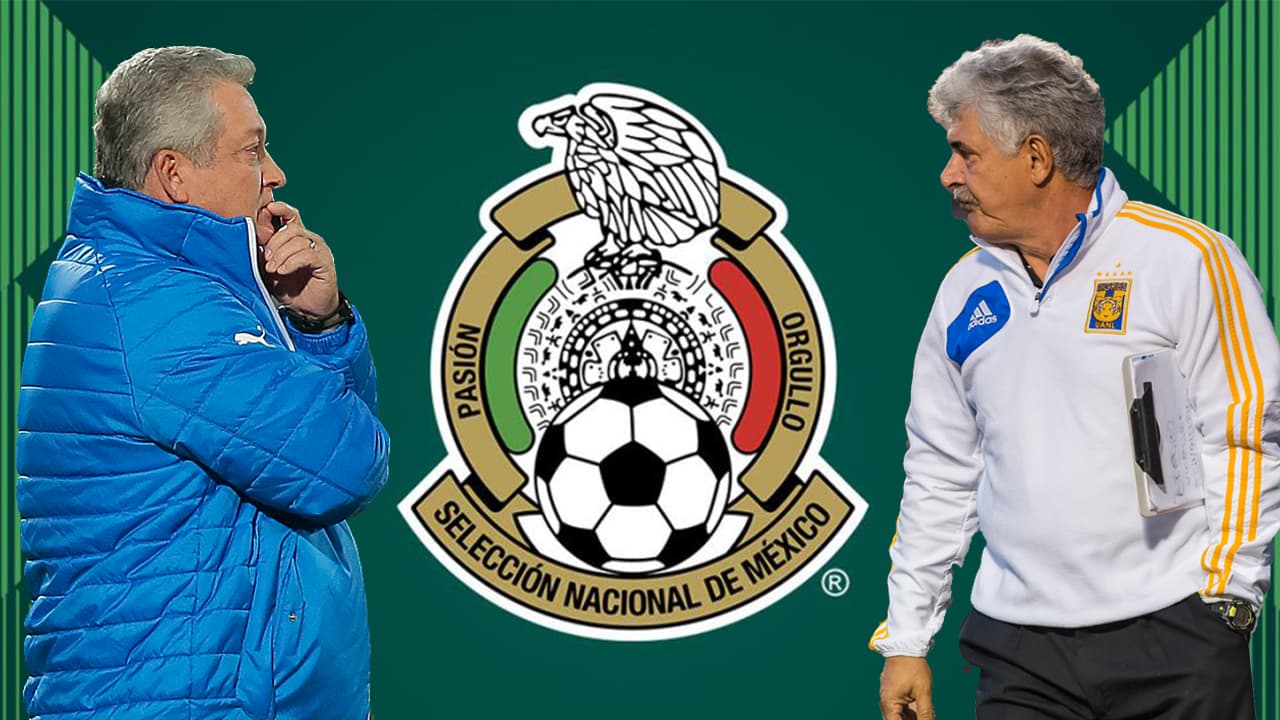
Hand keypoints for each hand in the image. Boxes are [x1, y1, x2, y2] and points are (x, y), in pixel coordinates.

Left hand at [259, 201, 339, 317]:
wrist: (308, 311)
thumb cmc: (289, 289)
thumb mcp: (269, 270)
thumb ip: (262, 255)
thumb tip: (248, 241)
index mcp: (296, 238)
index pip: (290, 215)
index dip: (280, 209)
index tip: (268, 208)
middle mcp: (310, 240)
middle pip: (291, 228)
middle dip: (275, 242)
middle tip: (266, 258)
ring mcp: (319, 250)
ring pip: (298, 241)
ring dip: (281, 255)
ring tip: (273, 269)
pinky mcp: (325, 263)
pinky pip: (308, 255)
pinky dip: (292, 262)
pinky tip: (283, 271)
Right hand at [880, 656, 935, 719]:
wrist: (905, 646)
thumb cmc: (913, 666)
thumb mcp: (923, 692)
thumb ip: (926, 713)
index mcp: (889, 704)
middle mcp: (885, 702)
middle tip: (924, 716)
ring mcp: (887, 696)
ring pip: (898, 715)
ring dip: (910, 717)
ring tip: (925, 712)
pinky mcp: (891, 692)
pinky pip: (898, 707)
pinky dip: (909, 711)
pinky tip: (919, 707)